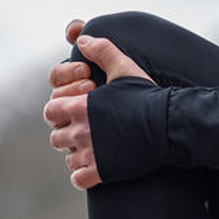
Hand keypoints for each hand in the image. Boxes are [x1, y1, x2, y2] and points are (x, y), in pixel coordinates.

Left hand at [43, 19, 154, 189]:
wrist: (168, 126)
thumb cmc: (147, 96)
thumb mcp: (123, 66)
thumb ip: (101, 50)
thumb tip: (82, 39)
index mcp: (80, 106)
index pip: (50, 111)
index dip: (60, 111)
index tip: (76, 112)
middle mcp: (81, 130)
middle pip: (56, 137)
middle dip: (67, 134)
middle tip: (83, 132)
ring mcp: (90, 153)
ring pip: (68, 159)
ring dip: (76, 154)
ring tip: (91, 150)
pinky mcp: (102, 172)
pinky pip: (78, 179)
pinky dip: (82, 176)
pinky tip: (94, 169)